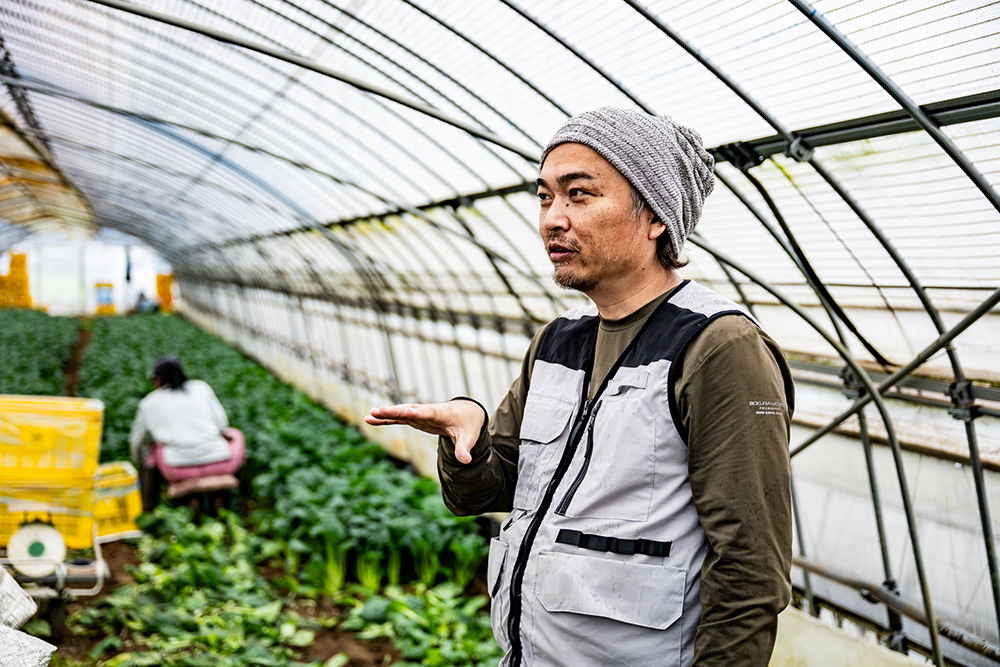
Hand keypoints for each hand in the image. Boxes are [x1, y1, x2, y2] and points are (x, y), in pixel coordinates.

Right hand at [365, 400, 484, 463]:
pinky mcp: (415, 418)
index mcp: (441, 413)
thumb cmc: (467, 425)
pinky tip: (370, 419)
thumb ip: (464, 448)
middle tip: (380, 410)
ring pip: (400, 413)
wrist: (465, 413)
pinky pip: (398, 418)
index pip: (428, 413)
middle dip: (395, 411)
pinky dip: (385, 418)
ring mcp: (419, 414)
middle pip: (409, 410)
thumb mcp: (468, 437)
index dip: (419, 413)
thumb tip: (466, 461)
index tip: (408, 412)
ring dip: (386, 414)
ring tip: (370, 415)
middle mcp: (427, 411)